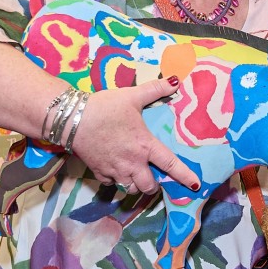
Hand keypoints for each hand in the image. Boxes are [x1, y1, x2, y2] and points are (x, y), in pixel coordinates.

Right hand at [69, 77, 200, 194]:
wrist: (72, 119)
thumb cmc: (105, 107)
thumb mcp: (132, 96)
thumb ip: (156, 89)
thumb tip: (177, 80)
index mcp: (145, 146)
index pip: (170, 165)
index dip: (184, 176)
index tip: (195, 185)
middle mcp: (132, 162)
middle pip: (149, 186)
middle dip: (154, 185)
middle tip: (154, 175)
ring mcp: (115, 170)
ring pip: (131, 188)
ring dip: (136, 184)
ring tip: (137, 174)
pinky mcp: (99, 172)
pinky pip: (112, 184)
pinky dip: (117, 181)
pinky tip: (117, 170)